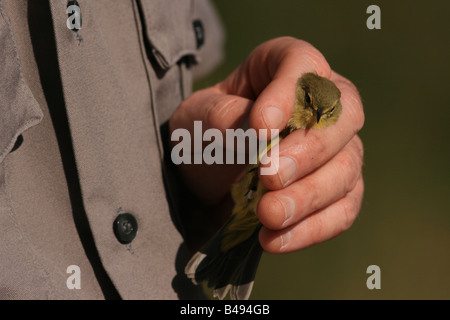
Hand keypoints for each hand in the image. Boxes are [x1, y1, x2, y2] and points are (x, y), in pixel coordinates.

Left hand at [169, 37, 363, 252]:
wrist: (208, 172)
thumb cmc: (205, 131)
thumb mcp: (197, 118)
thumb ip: (222, 117)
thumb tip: (258, 133)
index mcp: (286, 68)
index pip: (303, 66)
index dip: (288, 94)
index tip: (260, 128)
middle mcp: (324, 104)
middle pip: (343, 117)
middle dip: (308, 151)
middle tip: (270, 177)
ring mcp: (337, 149)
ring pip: (347, 168)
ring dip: (308, 196)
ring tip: (268, 215)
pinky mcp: (338, 190)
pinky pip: (343, 210)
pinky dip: (313, 228)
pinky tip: (275, 239)